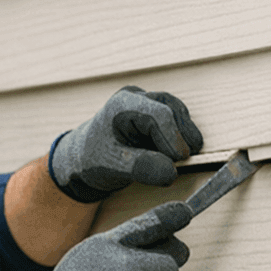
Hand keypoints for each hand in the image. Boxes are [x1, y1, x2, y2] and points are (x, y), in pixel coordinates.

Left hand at [49, 86, 203, 201]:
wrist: (85, 158)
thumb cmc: (95, 160)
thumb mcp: (114, 167)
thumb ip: (141, 168)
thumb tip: (171, 172)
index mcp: (121, 105)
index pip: (158, 115)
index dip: (173, 137)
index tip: (179, 160)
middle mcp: (135, 98)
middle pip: (171, 109)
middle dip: (182, 135)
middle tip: (185, 159)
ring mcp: (146, 102)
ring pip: (177, 111)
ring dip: (184, 134)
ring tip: (182, 158)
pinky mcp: (154, 112)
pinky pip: (176, 118)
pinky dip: (181, 135)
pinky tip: (176, 153)